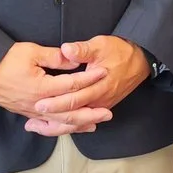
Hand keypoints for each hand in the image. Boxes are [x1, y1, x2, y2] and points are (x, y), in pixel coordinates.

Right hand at [0, 41, 110, 127]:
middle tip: (108, 113)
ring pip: (59, 123)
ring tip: (94, 124)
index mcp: (42, 87)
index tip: (104, 73)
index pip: (72, 84)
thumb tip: (75, 59)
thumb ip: (55, 57)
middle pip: (70, 112)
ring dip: (78, 124)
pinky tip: (69, 128)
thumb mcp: (31, 52)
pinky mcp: (24, 113)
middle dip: (91, 113)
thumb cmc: (4, 59)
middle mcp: (38, 104)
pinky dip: (60, 128)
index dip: (90, 78)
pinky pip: (46, 125)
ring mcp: (31, 111)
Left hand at [22, 35, 148, 135]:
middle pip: (73, 114)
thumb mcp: (101, 45)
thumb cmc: (120, 51)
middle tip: (32, 122)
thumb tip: (66, 50)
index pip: (74, 98)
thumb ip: (82, 49)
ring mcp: (101, 105)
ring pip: (77, 122)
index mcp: (99, 86)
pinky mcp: (101, 106)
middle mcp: (100, 100)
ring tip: (36, 127)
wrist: (141, 60)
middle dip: (51, 118)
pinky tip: (53, 125)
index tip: (39, 103)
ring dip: (57, 126)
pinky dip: (67, 125)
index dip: (56, 102)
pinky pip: (82, 121)